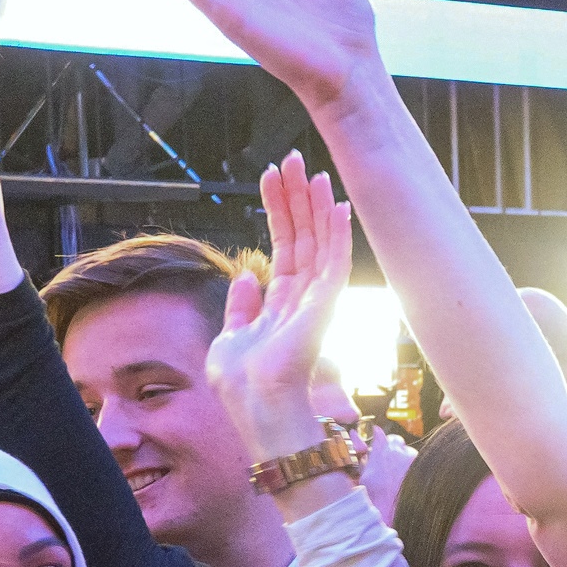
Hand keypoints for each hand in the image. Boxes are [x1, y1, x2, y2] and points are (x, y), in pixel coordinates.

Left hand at [206, 153, 354, 468]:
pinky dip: (337, 232)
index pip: (283, 247)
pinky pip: (336, 261)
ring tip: (308, 168)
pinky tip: (335, 203)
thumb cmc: (242, 387)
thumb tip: (246, 275)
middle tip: (292, 158)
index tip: (271, 177)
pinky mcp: (326, 306)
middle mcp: (303, 299)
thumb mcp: (230, 338)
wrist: (257, 408)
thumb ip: (242, 307)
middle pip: (302, 236)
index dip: (278, 211)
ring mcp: (317, 302)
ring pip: (320, 241)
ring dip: (314, 204)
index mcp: (281, 304)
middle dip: (296, 197)